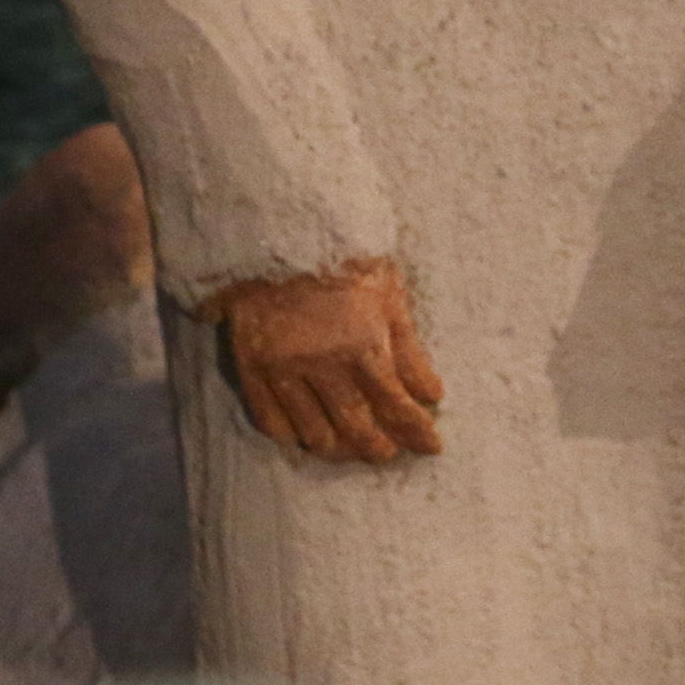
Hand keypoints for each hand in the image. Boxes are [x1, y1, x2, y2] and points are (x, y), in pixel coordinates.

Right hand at [218, 261, 445, 464]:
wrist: (277, 232)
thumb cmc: (344, 257)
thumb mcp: (388, 294)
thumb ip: (409, 349)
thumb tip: (432, 396)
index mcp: (361, 343)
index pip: (394, 404)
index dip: (416, 430)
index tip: (431, 445)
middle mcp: (322, 364)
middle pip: (356, 427)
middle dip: (378, 447)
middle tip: (388, 452)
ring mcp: (283, 369)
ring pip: (314, 432)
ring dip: (338, 449)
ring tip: (351, 450)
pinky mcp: (252, 368)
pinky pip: (271, 421)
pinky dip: (292, 436)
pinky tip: (306, 437)